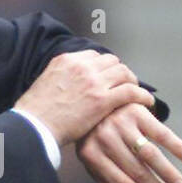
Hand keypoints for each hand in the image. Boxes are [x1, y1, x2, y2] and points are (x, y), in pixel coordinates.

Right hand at [14, 51, 155, 146]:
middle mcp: (81, 66)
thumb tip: (69, 85)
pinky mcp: (102, 100)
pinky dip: (142, 96)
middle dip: (121, 73)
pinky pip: (131, 92)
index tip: (109, 78)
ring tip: (138, 94)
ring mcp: (93, 82)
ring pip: (124, 73)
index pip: (95, 56)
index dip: (105, 67)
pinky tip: (147, 103)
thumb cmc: (35, 113)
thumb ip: (61, 79)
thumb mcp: (45, 84)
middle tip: (126, 85)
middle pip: (112, 62)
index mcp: (66, 60)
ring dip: (133, 82)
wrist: (33, 126)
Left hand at [75, 102, 181, 182]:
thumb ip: (102, 179)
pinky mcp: (137, 111)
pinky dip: (176, 145)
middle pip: (137, 171)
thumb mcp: (91, 157)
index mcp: (91, 154)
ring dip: (169, 173)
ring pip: (150, 155)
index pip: (120, 182)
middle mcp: (105, 139)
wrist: (96, 99)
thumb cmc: (95, 135)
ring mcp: (121, 124)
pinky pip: (161, 133)